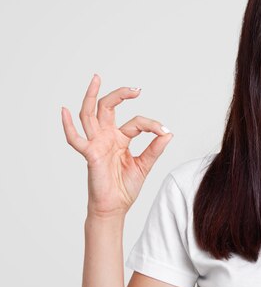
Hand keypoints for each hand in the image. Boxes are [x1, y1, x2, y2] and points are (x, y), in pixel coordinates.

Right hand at [61, 74, 172, 217]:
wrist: (115, 207)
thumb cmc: (125, 188)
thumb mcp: (144, 165)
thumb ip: (155, 149)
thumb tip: (168, 133)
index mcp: (120, 139)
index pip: (136, 122)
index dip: (151, 125)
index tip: (164, 131)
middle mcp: (106, 137)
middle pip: (108, 108)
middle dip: (120, 95)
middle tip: (135, 89)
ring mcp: (97, 144)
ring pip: (90, 114)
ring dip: (92, 96)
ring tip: (96, 79)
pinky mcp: (90, 154)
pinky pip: (76, 139)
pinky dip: (68, 126)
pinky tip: (64, 111)